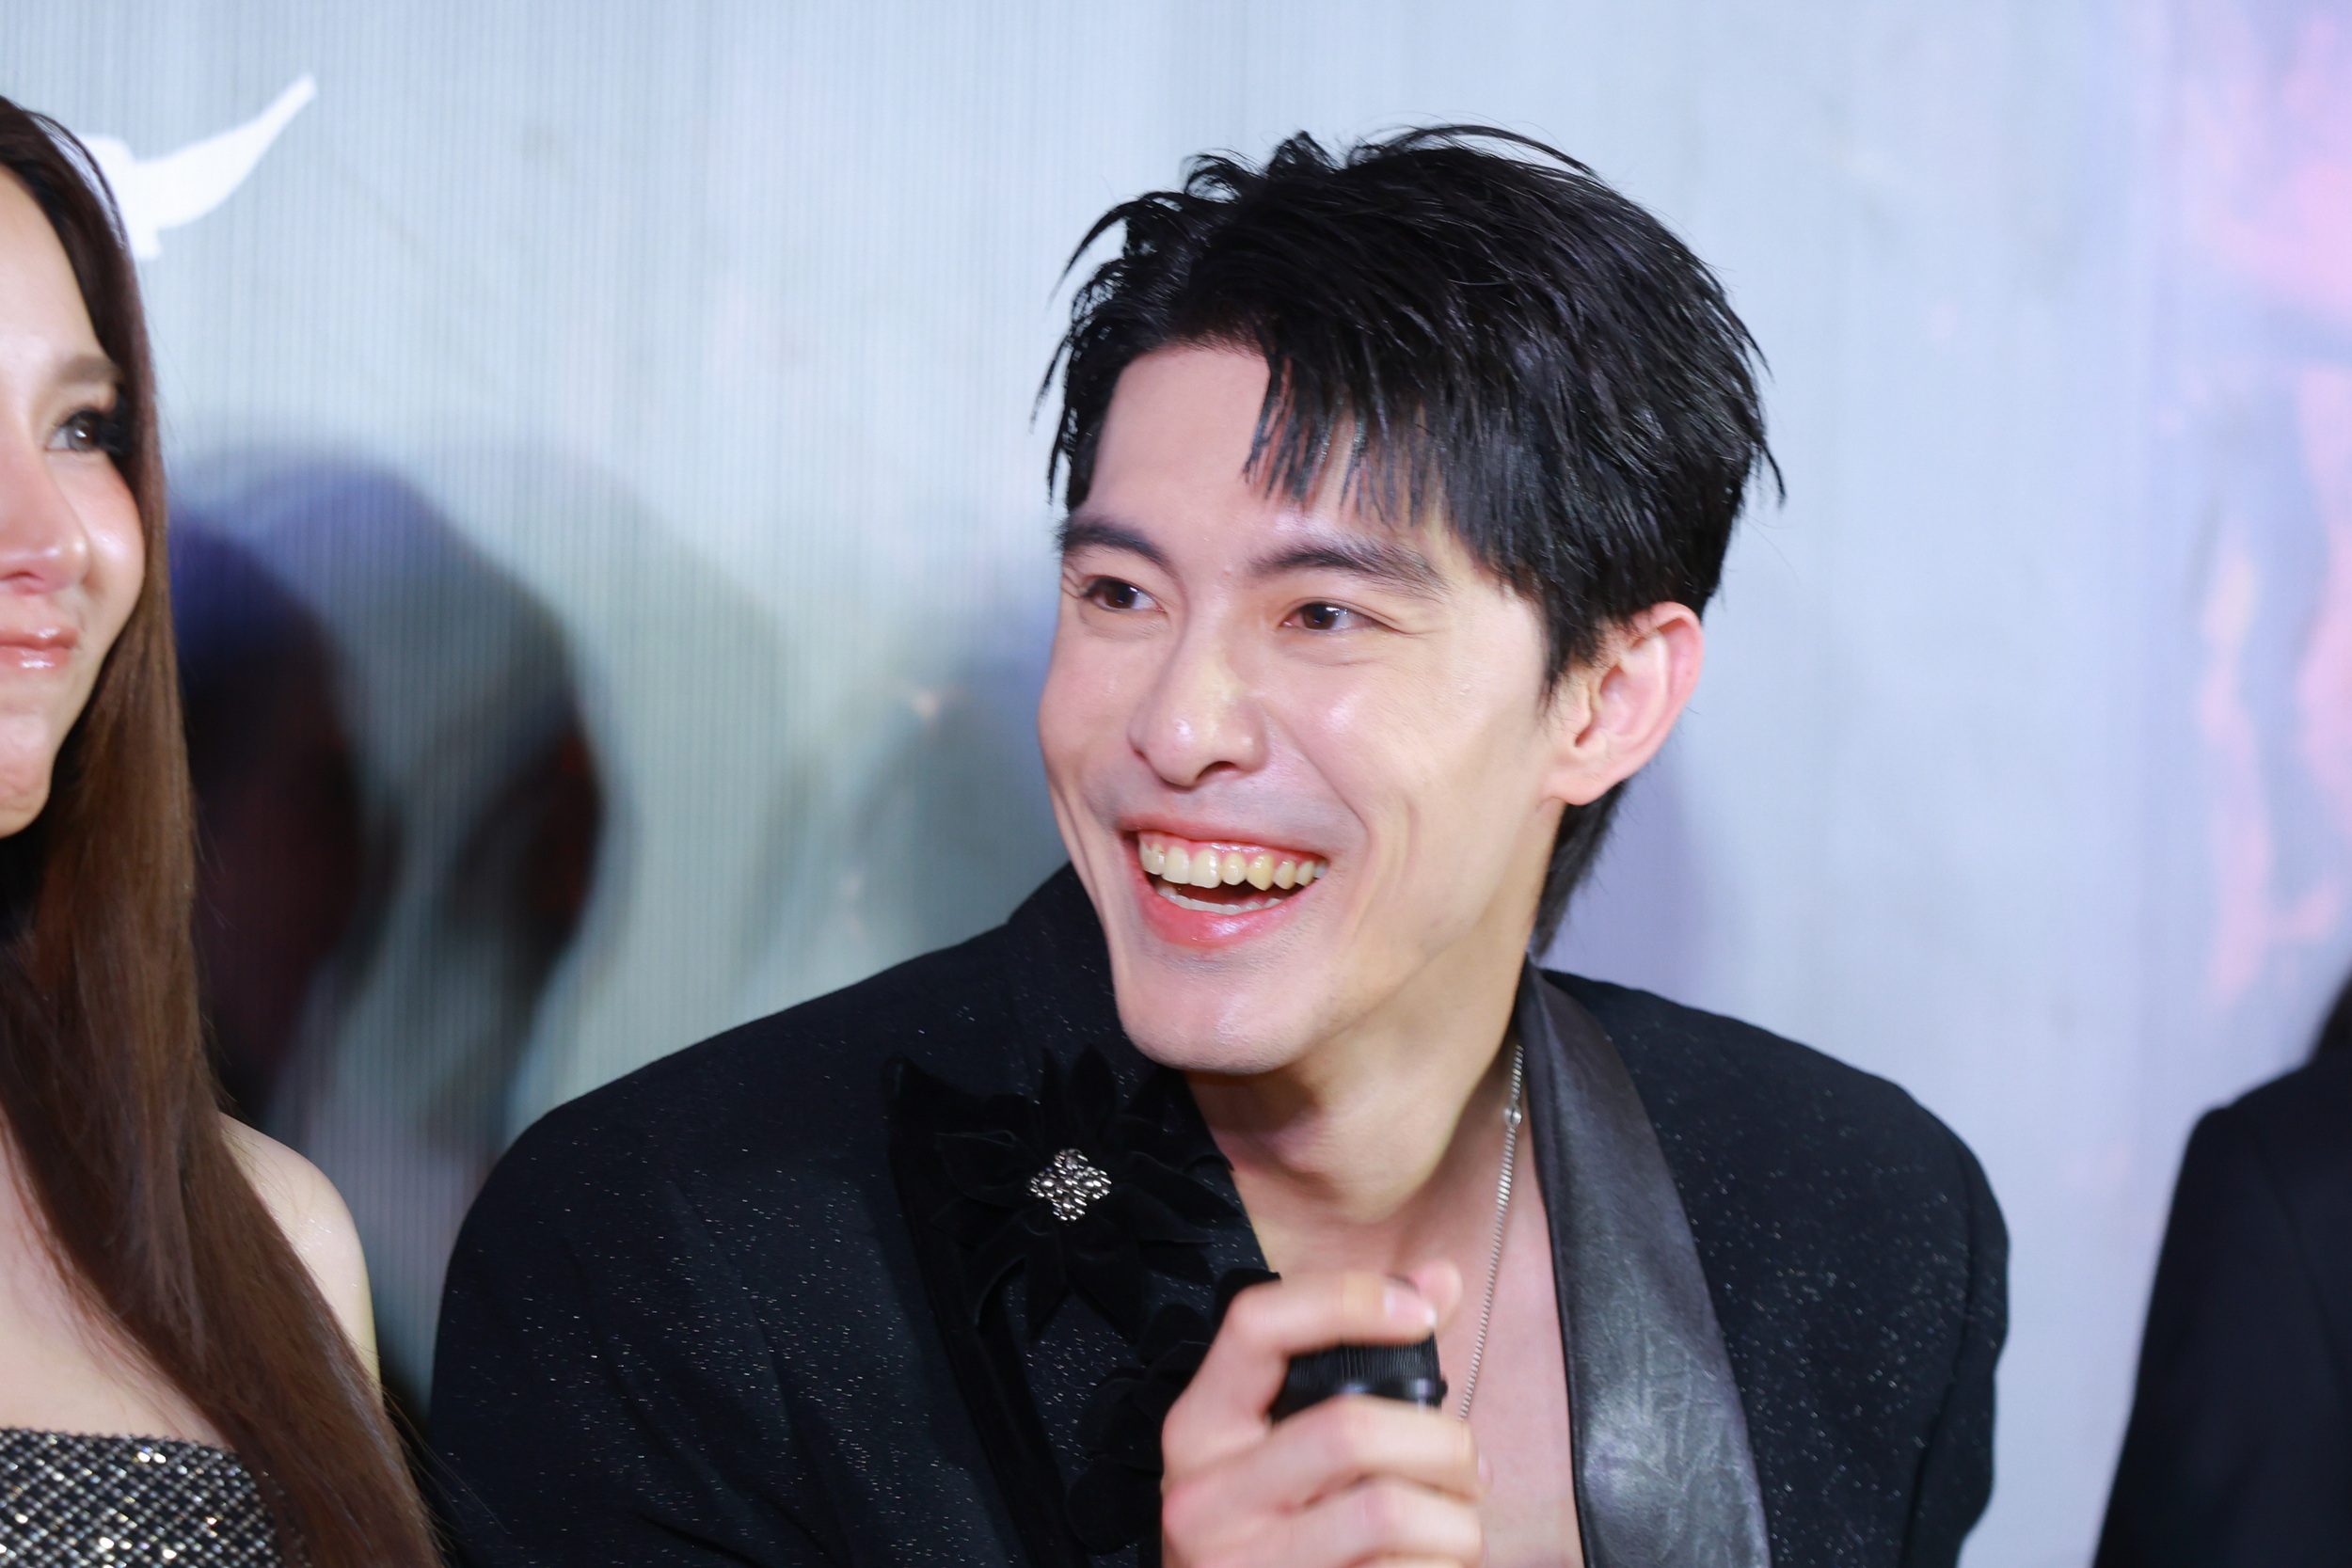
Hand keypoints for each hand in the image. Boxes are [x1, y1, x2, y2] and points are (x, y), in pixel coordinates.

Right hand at [1160, 1265, 1486, 1567]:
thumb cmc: (1273, 1528)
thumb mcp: (1284, 1443)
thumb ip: (1365, 1360)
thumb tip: (1441, 1280)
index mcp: (1200, 1428)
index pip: (1254, 1325)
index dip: (1345, 1300)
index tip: (1420, 1314)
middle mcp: (1203, 1495)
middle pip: (1348, 1429)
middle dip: (1443, 1443)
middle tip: (1467, 1466)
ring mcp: (1240, 1563)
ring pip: (1387, 1510)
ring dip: (1455, 1520)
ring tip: (1457, 1525)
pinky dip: (1441, 1567)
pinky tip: (1429, 1565)